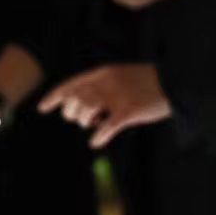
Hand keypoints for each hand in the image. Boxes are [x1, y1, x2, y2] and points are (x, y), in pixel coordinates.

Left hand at [39, 64, 171, 148]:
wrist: (174, 83)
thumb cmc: (146, 83)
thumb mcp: (120, 77)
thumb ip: (101, 87)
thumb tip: (83, 107)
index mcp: (103, 73)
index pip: (71, 84)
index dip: (54, 97)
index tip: (42, 108)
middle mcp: (106, 83)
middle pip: (75, 99)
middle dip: (72, 113)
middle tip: (82, 120)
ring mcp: (118, 96)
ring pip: (87, 111)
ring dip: (84, 123)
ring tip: (93, 126)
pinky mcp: (130, 111)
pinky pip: (107, 127)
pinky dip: (98, 136)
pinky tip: (96, 141)